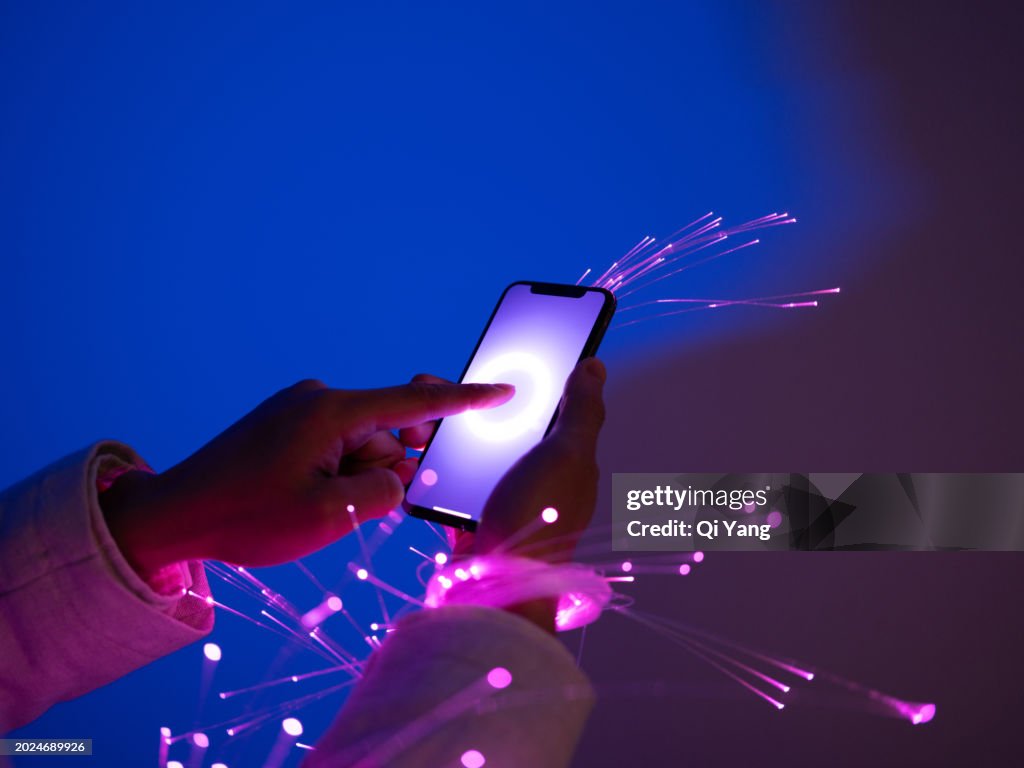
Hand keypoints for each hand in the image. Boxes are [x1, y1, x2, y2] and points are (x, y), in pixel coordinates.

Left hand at [100, 378, 512, 575]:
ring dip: (354, 479)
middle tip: (351, 506)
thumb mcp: (329, 516)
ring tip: (312, 509)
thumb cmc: (246, 517)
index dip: (464, 400)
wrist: (175, 514)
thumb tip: (400, 478)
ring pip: (359, 446)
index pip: (414, 404)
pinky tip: (305, 498)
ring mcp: (298, 409)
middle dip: (384, 472)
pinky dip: (336, 473)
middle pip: (385, 435)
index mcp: (332, 412)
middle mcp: (318, 399)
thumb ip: (383, 494)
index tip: (503, 390)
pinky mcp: (285, 423)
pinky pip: (334, 445)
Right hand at [411, 359, 605, 561]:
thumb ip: (581, 409)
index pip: (543, 407)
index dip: (516, 384)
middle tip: (434, 396)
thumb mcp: (568, 453)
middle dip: (463, 408)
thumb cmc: (541, 518)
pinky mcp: (470, 520)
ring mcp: (501, 500)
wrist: (498, 586)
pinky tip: (413, 460)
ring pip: (464, 453)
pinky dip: (427, 473)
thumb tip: (594, 365)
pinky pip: (443, 486)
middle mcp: (535, 479)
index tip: (485, 363)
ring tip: (414, 431)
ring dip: (438, 439)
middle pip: (496, 427)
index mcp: (565, 460)